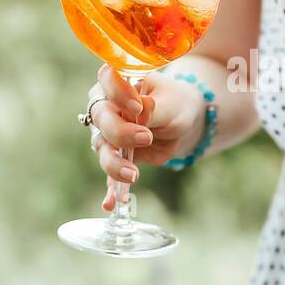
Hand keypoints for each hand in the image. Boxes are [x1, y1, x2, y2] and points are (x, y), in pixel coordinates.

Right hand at [86, 65, 205, 210]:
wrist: (183, 122)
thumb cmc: (175, 103)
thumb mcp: (171, 103)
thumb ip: (154, 108)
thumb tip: (141, 109)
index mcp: (118, 83)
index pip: (107, 81)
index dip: (118, 94)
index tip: (137, 107)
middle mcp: (106, 107)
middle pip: (101, 119)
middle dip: (120, 131)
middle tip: (146, 138)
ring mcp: (107, 134)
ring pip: (103, 149)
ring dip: (114, 163)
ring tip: (132, 174)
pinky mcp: (116, 157)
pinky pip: (109, 174)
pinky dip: (111, 189)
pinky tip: (111, 203)